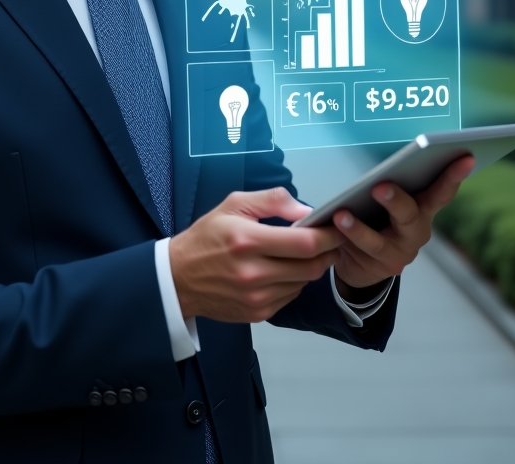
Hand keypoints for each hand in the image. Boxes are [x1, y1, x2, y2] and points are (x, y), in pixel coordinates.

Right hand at [169, 187, 343, 322]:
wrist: (178, 278)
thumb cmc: (206, 237)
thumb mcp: (233, 205)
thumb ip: (272, 201)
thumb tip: (305, 210)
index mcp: (247, 241)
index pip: (305, 243)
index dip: (328, 236)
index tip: (337, 227)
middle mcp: (253, 273)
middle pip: (310, 266)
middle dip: (327, 252)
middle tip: (330, 241)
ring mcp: (256, 297)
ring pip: (303, 283)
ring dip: (311, 267)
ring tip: (305, 253)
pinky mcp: (258, 313)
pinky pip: (291, 296)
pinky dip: (295, 282)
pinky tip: (285, 270)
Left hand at [330, 155, 474, 296]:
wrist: (364, 260)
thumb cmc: (377, 217)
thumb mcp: (388, 200)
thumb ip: (393, 184)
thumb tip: (385, 165)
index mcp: (423, 208)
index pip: (441, 190)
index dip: (454, 175)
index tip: (466, 157)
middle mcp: (417, 231)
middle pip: (410, 215)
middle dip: (396, 200)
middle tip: (380, 186)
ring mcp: (401, 253)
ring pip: (379, 242)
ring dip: (359, 228)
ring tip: (341, 215)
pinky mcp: (382, 269)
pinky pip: (361, 254)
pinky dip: (346, 239)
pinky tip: (332, 226)